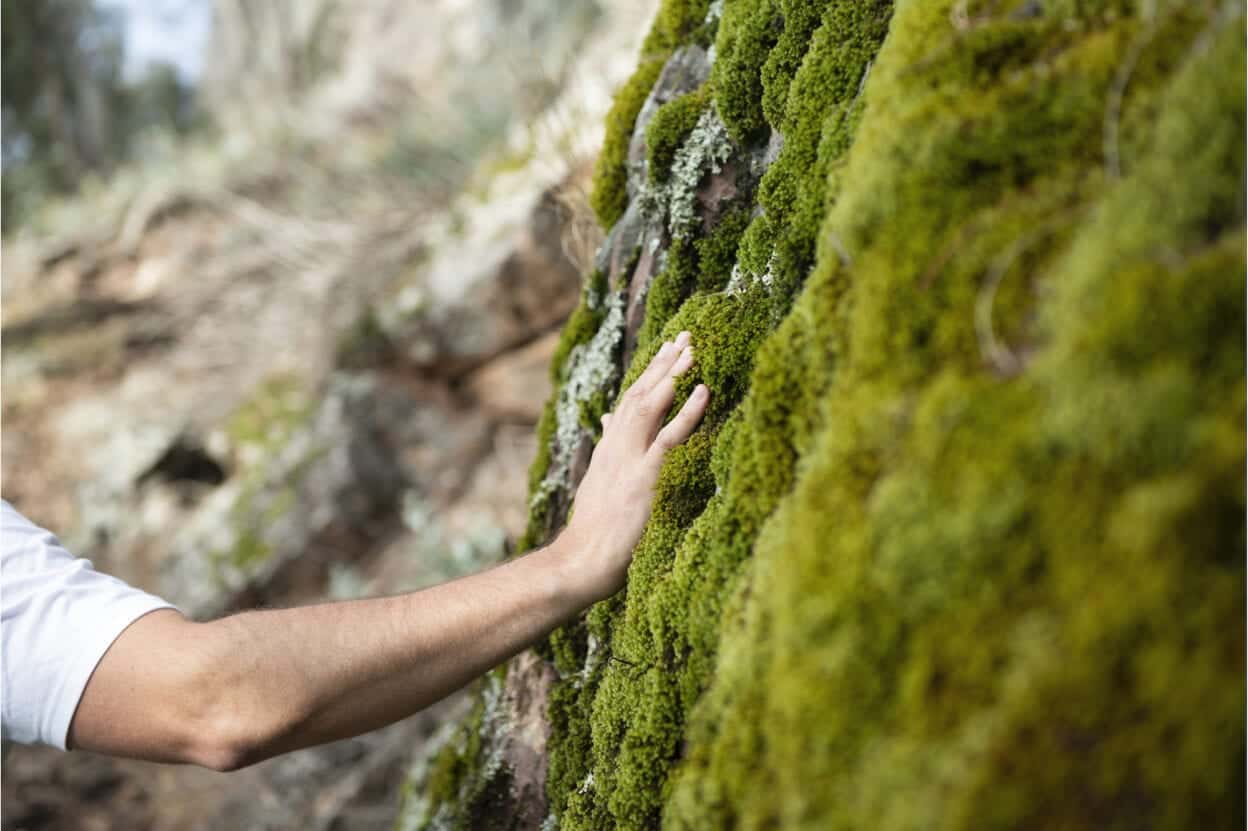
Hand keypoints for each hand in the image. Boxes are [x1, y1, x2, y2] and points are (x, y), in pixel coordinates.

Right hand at [557, 330, 709, 603]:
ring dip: (674, 375)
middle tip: (686, 335)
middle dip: (663, 363)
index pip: (629, 400)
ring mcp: (630, 461)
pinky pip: (670, 438)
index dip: (650, 373)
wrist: (581, 561)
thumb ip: (607, 449)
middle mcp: (617, 447)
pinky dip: (687, 411)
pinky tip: (703, 390)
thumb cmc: (594, 531)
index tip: (667, 349)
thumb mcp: (598, 483)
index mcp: (609, 449)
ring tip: (693, 349)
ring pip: (651, 406)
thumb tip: (607, 419)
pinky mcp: (644, 478)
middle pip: (641, 393)